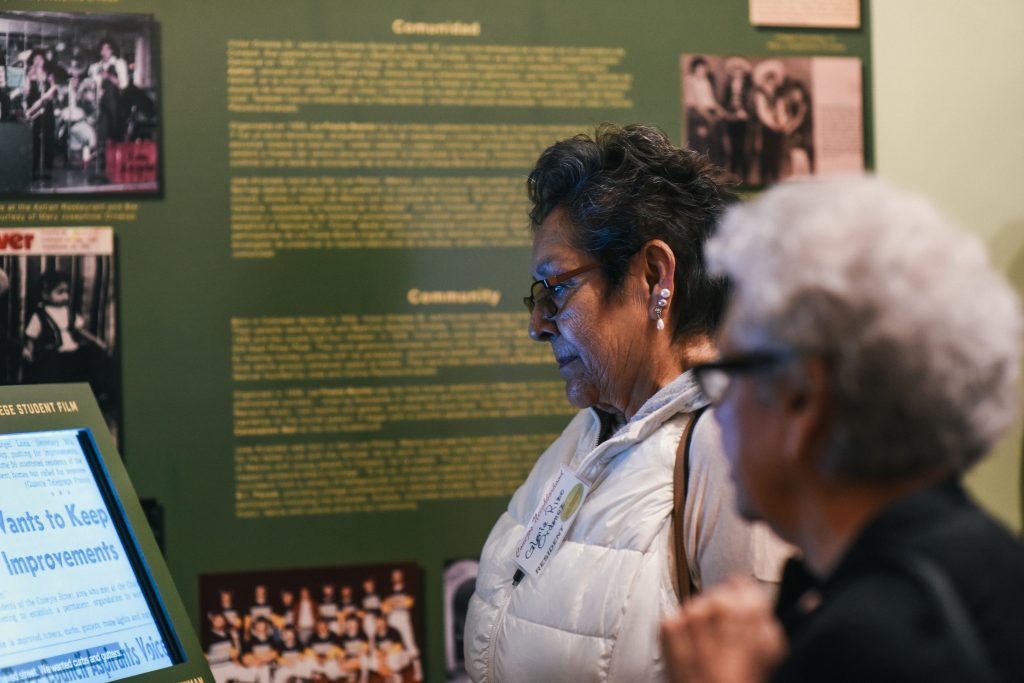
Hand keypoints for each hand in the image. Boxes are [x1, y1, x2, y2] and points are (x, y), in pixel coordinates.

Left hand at [660, 576, 785, 682]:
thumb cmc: (745, 681)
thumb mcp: (773, 649)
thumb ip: (765, 619)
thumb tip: (760, 606)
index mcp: (747, 606)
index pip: (740, 582)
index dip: (741, 598)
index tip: (739, 610)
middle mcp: (717, 603)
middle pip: (717, 595)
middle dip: (721, 612)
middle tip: (725, 639)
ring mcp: (690, 614)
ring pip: (696, 607)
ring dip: (701, 622)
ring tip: (708, 652)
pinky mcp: (669, 627)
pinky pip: (676, 621)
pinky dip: (683, 634)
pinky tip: (693, 654)